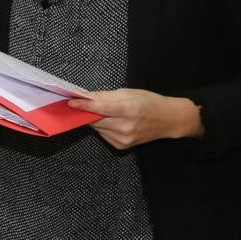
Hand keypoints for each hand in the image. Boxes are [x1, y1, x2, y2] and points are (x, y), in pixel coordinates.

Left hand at [69, 89, 203, 149]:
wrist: (170, 120)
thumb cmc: (150, 102)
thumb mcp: (129, 93)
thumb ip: (104, 96)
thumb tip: (83, 96)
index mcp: (129, 110)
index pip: (100, 109)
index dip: (84, 106)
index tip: (70, 103)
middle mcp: (126, 127)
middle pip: (95, 120)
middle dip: (87, 112)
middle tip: (82, 104)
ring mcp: (124, 139)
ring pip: (97, 128)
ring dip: (96, 120)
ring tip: (108, 113)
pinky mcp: (122, 146)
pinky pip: (103, 135)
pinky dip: (103, 127)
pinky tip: (113, 122)